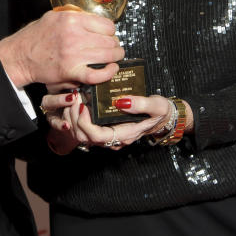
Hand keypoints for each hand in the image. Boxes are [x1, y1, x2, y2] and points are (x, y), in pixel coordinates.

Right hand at [0, 7, 123, 87]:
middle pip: (109, 40)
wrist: (19, 56)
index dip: (110, 30)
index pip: (106, 24)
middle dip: (115, 44)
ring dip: (116, 56)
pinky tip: (112, 69)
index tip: (109, 34)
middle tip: (114, 47)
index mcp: (71, 20)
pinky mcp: (71, 72)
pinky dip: (109, 72)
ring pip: (108, 55)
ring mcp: (73, 55)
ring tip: (116, 57)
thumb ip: (74, 16)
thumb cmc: (35, 37)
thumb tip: (94, 20)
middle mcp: (74, 36)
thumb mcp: (53, 17)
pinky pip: (97, 74)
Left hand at [39, 91, 174, 150]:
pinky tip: (76, 101)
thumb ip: (142, 104)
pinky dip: (76, 116)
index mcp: (125, 134)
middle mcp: (114, 138)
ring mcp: (108, 135)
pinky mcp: (104, 128)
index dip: (85, 123)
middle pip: (85, 137)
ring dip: (72, 117)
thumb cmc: (160, 112)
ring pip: (81, 134)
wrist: (163, 116)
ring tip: (73, 97)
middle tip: (73, 96)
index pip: (98, 136)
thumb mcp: (157, 106)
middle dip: (74, 118)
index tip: (83, 105)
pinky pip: (84, 128)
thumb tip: (121, 101)